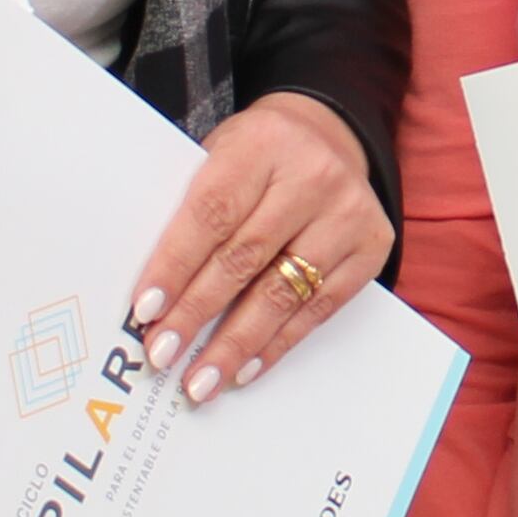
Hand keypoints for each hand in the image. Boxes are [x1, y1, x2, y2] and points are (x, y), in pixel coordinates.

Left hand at [126, 92, 388, 400]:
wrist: (328, 137)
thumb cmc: (256, 157)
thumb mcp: (219, 156)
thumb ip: (191, 211)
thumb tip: (155, 296)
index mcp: (262, 143)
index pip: (211, 213)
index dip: (176, 265)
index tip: (146, 311)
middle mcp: (312, 175)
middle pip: (245, 257)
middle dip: (198, 313)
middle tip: (164, 354)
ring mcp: (348, 213)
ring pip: (282, 292)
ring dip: (237, 343)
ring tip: (202, 379)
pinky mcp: (371, 247)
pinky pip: (319, 308)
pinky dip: (277, 342)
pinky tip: (246, 367)